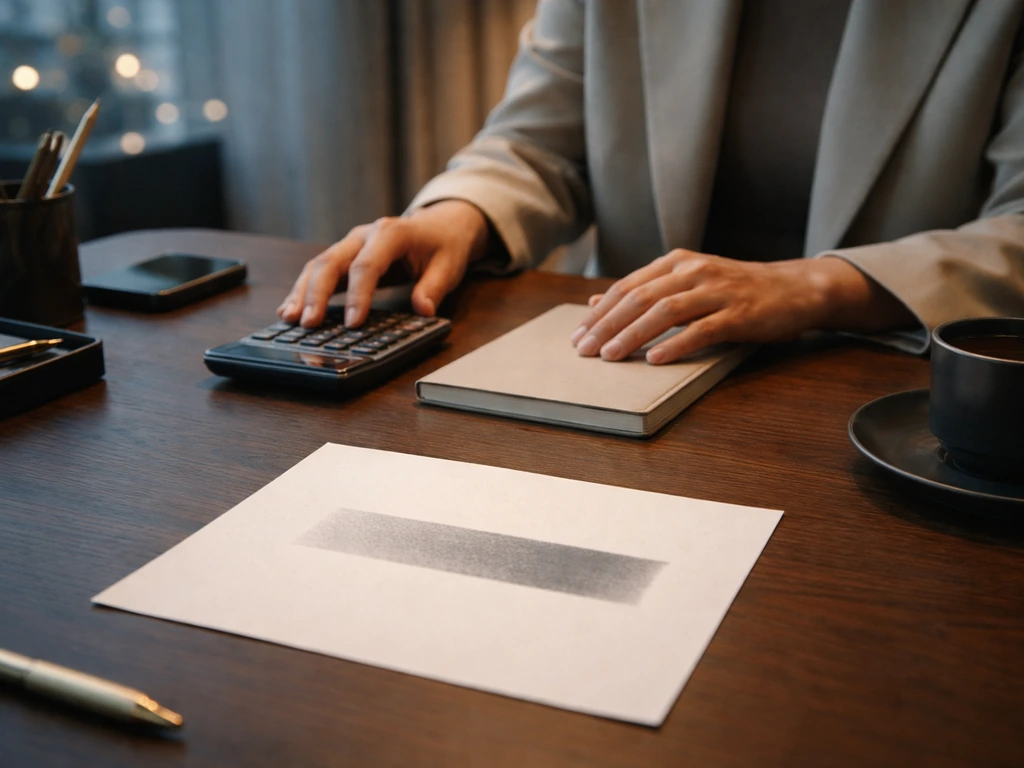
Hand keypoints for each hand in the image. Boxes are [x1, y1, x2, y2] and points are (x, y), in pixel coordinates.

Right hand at [277, 200, 489, 327]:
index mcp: (390, 233)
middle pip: (332, 261)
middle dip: (316, 293)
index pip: (367, 265)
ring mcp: (351, 244)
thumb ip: (433, 288)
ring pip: (318, 264)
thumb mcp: (448, 266)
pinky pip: (319, 271)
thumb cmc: (443, 246)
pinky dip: (304, 290)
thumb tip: (423, 310)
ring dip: (302, 292)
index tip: (352, 323)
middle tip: (308, 323)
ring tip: (289, 318)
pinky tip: (290, 309)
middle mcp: (364, 235)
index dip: (358, 295)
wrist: (440, 225)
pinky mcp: (345, 256)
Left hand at [570, 249, 914, 363]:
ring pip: (665, 312)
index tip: (578, 335)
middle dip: (607, 325)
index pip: (628, 286)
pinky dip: (675, 345)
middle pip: (640, 298)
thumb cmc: (734, 290)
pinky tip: (655, 360)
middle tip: (585, 350)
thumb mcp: (686, 283)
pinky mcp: (738, 313)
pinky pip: (701, 330)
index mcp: (676, 261)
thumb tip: (596, 305)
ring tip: (611, 356)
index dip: (600, 312)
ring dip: (633, 335)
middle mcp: (693, 270)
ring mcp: (717, 291)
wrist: (793, 289)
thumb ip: (645, 292)